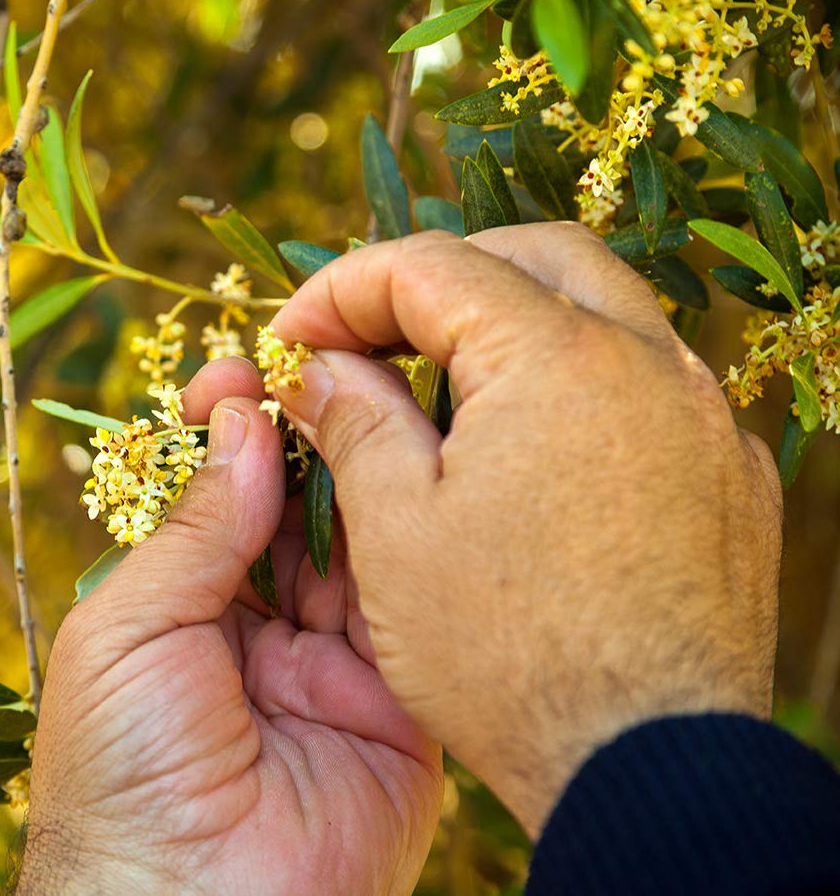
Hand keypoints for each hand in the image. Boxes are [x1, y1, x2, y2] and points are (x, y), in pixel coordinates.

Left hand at [21, 359, 441, 894]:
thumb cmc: (120, 776)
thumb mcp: (128, 631)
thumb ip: (193, 529)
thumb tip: (241, 423)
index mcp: (178, 611)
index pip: (214, 500)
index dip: (229, 435)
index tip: (245, 373)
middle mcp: (257, 631)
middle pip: (292, 511)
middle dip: (302, 440)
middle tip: (319, 368)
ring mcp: (330, 666)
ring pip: (356, 546)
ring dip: (358, 474)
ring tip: (365, 399)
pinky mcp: (397, 705)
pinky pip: (410, 608)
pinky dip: (409, 541)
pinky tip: (409, 476)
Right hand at [268, 222, 782, 835]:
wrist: (647, 767)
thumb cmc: (507, 655)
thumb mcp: (396, 530)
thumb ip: (352, 417)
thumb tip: (311, 365)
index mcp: (557, 358)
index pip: (430, 266)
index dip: (340, 290)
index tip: (290, 340)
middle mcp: (651, 362)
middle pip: (532, 256)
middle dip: (438, 280)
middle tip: (370, 339)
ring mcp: (706, 418)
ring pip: (604, 313)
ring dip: (515, 326)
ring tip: (444, 392)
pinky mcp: (733, 476)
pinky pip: (653, 386)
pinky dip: (580, 385)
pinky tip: (534, 454)